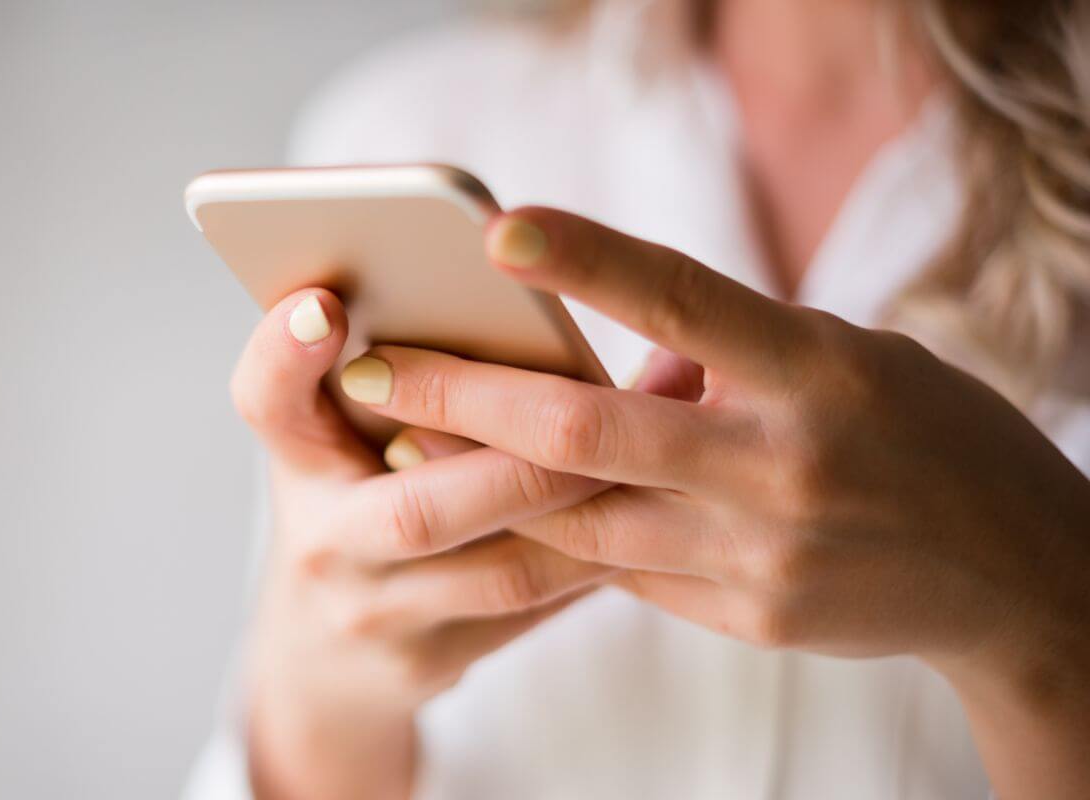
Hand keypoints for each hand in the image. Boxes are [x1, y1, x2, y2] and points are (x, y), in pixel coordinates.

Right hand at [231, 289, 611, 799]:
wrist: (322, 659)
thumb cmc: (354, 507)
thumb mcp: (346, 440)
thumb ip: (406, 378)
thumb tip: (527, 304)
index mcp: (295, 460)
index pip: (267, 401)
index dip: (283, 354)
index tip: (326, 306)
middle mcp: (322, 543)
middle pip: (420, 509)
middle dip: (526, 463)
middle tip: (606, 408)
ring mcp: (374, 616)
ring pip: (503, 573)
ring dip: (589, 515)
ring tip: (657, 455)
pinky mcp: (427, 664)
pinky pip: (532, 610)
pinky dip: (595, 562)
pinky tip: (651, 520)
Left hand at [338, 208, 1089, 798]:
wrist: (1012, 576)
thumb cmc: (926, 435)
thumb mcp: (848, 362)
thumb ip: (734, 358)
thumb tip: (625, 360)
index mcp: (821, 372)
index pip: (687, 300)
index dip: (589, 262)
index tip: (497, 230)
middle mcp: (785, 467)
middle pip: (590, 432)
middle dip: (463, 395)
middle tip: (368, 365)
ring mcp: (762, 557)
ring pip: (580, 518)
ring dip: (479, 477)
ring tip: (400, 437)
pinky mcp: (747, 617)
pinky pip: (624, 571)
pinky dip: (559, 532)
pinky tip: (501, 505)